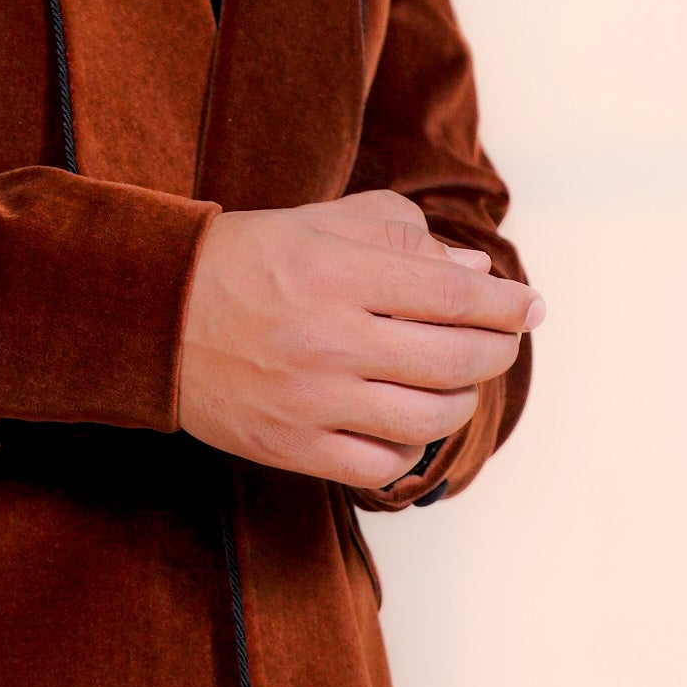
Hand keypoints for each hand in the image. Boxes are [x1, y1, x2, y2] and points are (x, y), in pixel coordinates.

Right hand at [174, 193, 539, 495]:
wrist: (156, 317)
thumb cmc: (249, 261)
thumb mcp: (322, 222)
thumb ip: (403, 235)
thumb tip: (476, 273)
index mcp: (338, 273)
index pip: (455, 297)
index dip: (507, 305)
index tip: (531, 307)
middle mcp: (329, 340)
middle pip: (454, 360)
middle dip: (495, 350)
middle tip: (502, 340)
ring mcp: (311, 401)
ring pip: (429, 418)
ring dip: (462, 400)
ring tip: (457, 381)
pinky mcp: (292, 447)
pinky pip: (382, 465)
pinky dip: (410, 445)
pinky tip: (409, 420)